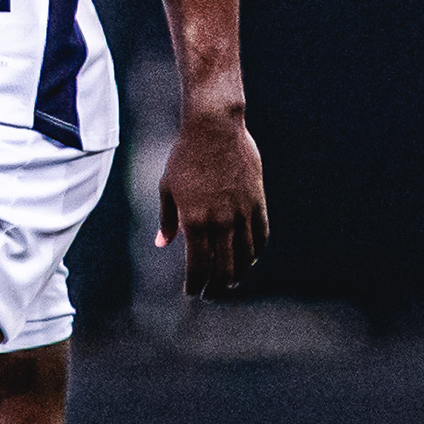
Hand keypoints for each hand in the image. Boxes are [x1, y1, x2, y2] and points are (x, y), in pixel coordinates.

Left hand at [158, 105, 268, 296]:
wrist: (215, 128)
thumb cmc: (185, 156)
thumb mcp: (167, 188)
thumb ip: (168, 220)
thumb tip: (162, 243)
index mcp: (196, 222)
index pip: (198, 267)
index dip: (195, 285)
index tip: (191, 291)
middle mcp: (221, 222)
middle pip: (223, 269)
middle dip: (216, 288)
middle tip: (211, 295)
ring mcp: (242, 213)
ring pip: (245, 257)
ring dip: (237, 275)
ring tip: (230, 281)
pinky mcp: (257, 201)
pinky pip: (260, 235)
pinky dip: (255, 253)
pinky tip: (249, 260)